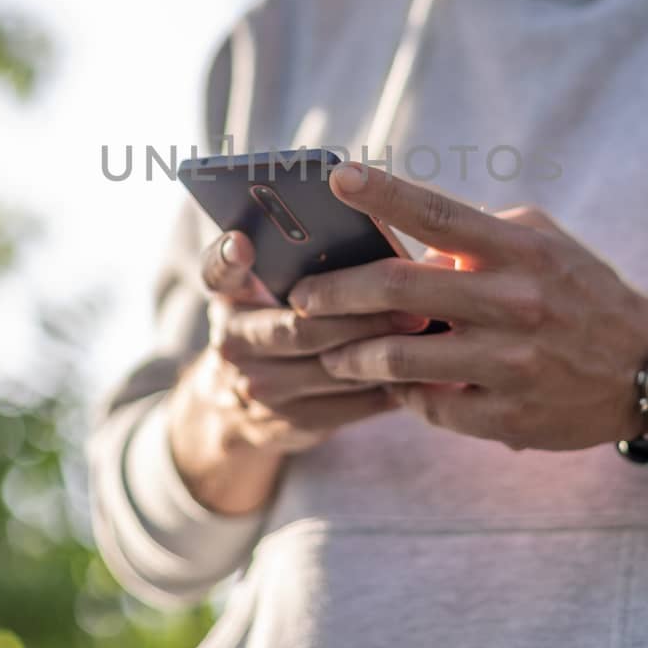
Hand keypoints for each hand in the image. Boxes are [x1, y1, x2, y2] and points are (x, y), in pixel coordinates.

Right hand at [177, 228, 430, 458]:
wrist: (233, 408)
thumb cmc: (274, 323)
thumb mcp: (266, 291)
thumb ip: (297, 262)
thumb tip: (373, 223)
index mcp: (229, 298)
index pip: (218, 271)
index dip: (228, 257)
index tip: (242, 241)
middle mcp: (232, 343)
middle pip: (300, 328)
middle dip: (362, 315)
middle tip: (414, 301)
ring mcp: (258, 389)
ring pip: (331, 369)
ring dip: (383, 350)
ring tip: (428, 331)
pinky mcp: (287, 424)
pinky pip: (347, 406)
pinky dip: (386, 387)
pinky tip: (420, 370)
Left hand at [292, 162, 647, 452]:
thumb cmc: (580, 293)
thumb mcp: (542, 246)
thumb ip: (478, 238)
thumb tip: (408, 245)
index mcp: (520, 250)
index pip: (440, 214)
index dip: (384, 194)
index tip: (339, 177)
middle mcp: (515, 302)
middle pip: (399, 289)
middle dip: (335, 293)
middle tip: (302, 298)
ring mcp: (511, 362)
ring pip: (400, 357)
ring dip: (351, 354)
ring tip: (332, 351)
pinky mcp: (508, 415)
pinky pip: (429, 405)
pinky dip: (403, 394)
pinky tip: (396, 388)